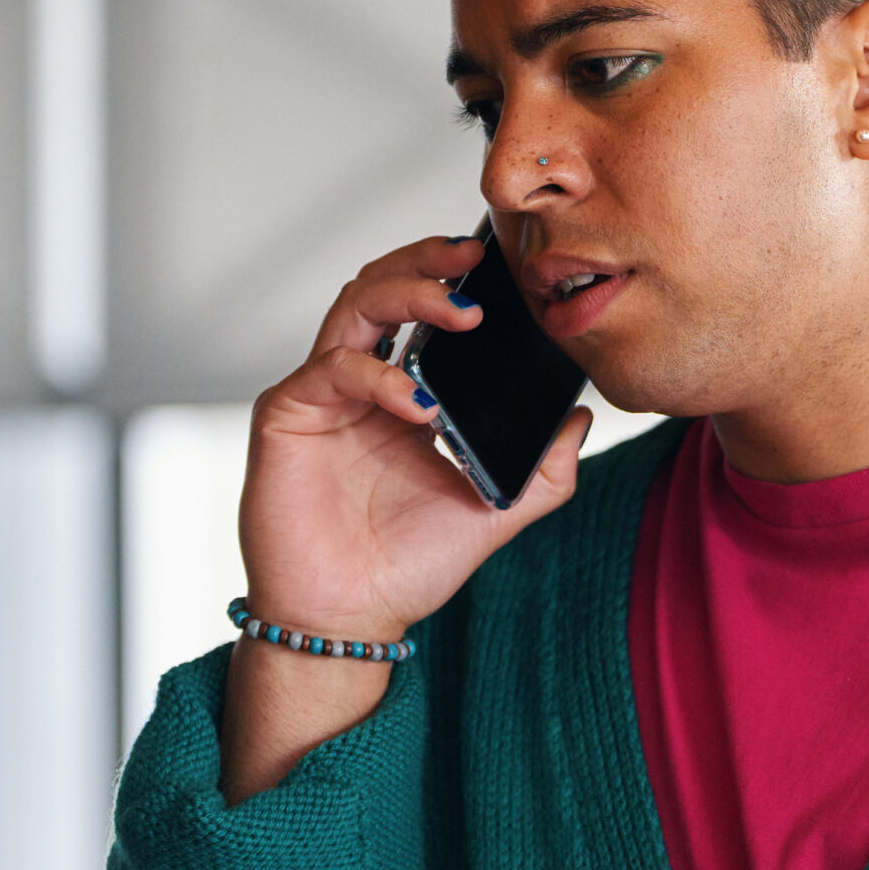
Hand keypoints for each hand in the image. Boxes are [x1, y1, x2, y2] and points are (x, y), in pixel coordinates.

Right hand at [239, 235, 591, 643]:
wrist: (352, 616)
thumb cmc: (410, 564)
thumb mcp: (496, 511)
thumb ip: (544, 469)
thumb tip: (580, 417)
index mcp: (406, 394)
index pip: (426, 312)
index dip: (457, 279)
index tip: (504, 261)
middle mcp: (362, 382)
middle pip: (385, 287)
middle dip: (430, 262)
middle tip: (476, 254)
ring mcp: (323, 393)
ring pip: (355, 305)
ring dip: (409, 294)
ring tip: (462, 311)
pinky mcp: (288, 413)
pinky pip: (333, 369)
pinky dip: (380, 376)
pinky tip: (419, 402)